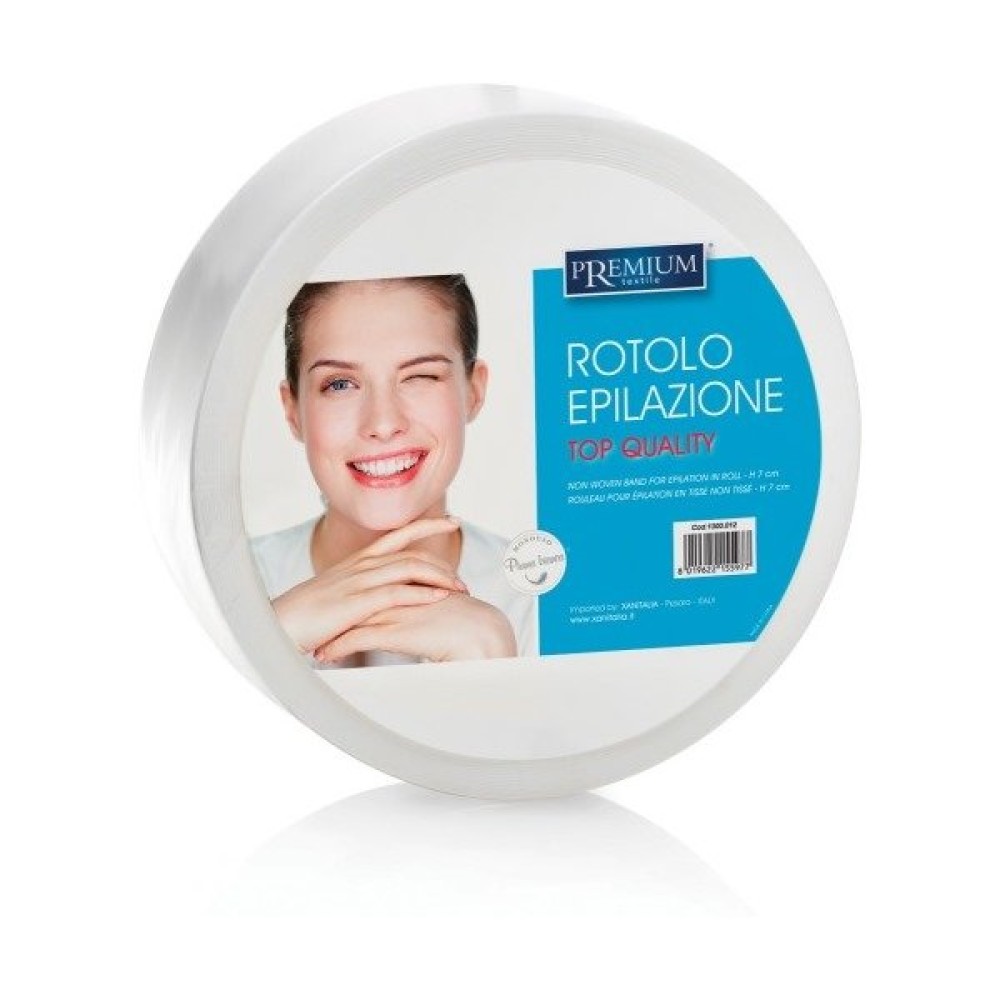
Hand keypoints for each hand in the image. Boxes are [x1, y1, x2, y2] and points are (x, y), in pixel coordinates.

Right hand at [271, 518, 465, 654]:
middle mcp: (360, 565)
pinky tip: (439, 598)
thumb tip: (380, 604)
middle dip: (443, 562)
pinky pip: (396, 593)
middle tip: (464, 580)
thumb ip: (361, 596)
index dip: (428, 524)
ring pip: (409, 568)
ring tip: (461, 590)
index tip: (453, 520)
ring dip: (440, 578)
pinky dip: (421, 593)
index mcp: (357, 562)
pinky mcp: (356, 602)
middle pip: (412, 552)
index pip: (399, 535)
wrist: (277, 626)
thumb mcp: (338, 600)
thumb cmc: (305, 618)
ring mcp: (358, 581)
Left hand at [313, 591, 516, 663]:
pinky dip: (337, 648)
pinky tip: (324, 657)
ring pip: (350, 618)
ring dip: (329, 632)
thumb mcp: (437, 610)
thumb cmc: (466, 625)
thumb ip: (421, 608)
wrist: (480, 634)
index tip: (333, 611)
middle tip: (314, 624)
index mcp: (407, 582)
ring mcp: (393, 610)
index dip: (350, 598)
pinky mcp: (393, 632)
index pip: (370, 584)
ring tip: (311, 644)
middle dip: (333, 612)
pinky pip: (357, 639)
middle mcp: (396, 591)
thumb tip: (413, 618)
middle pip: (355, 597)